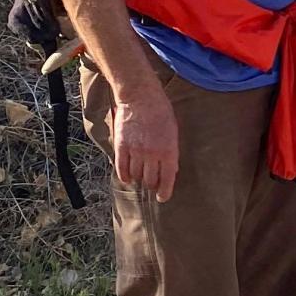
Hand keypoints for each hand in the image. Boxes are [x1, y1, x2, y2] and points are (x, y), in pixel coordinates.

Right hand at [112, 84, 178, 202]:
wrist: (141, 97)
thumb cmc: (161, 113)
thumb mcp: (173, 132)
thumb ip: (171, 152)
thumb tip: (171, 170)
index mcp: (169, 150)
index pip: (167, 178)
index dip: (165, 191)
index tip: (163, 198)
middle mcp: (152, 154)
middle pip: (150, 180)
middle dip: (152, 185)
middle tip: (151, 183)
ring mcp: (136, 151)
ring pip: (136, 176)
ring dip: (139, 179)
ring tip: (140, 176)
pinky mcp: (122, 147)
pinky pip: (122, 169)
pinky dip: (125, 176)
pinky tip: (128, 177)